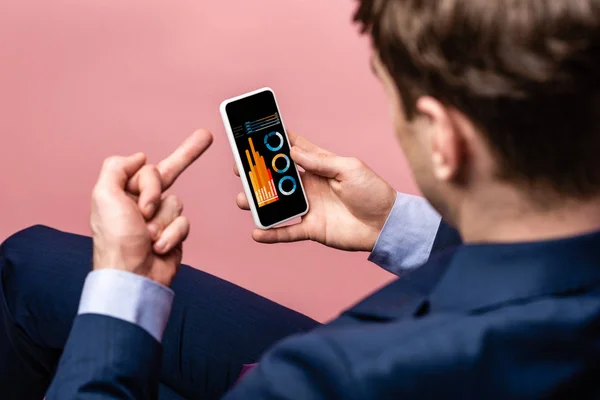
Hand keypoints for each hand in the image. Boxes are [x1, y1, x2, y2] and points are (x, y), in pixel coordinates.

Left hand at [91, 129, 212, 285]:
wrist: (133, 277)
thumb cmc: (116, 240)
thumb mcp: (104, 196)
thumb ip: (117, 168)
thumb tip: (139, 156)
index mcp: (122, 192)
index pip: (146, 168)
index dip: (149, 181)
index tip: (148, 183)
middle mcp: (140, 202)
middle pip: (168, 174)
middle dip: (186, 155)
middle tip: (205, 136)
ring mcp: (159, 218)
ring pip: (176, 202)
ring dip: (163, 220)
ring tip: (148, 236)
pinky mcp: (174, 234)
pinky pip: (184, 222)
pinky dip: (172, 234)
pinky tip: (159, 247)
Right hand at [235, 132, 395, 251]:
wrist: (387, 224)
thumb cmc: (372, 191)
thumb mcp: (349, 168)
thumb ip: (320, 161)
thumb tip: (292, 151)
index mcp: (320, 166)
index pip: (293, 150)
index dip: (275, 142)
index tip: (255, 133)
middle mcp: (310, 186)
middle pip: (277, 178)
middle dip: (258, 173)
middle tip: (240, 168)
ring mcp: (309, 207)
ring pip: (277, 204)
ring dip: (259, 203)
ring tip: (244, 200)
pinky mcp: (311, 228)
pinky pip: (287, 231)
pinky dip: (272, 233)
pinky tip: (256, 232)